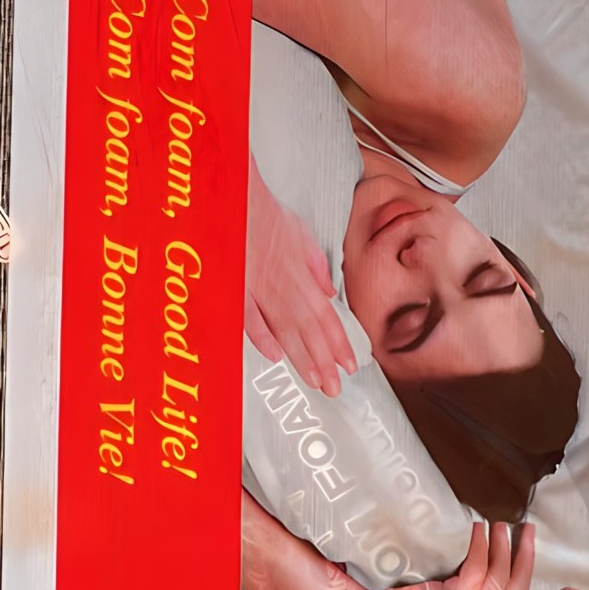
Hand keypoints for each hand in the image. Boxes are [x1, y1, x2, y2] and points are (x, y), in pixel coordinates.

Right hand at [244, 161, 353, 395]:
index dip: (340, 343)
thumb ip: (317, 266)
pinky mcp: (238, 291)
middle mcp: (286, 288)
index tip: (351, 365)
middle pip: (310, 332)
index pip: (327, 317)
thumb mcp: (301, 235)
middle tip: (336, 388)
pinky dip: (264, 339)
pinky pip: (251, 320)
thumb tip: (330, 292)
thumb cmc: (267, 215)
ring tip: (316, 382)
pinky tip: (276, 357)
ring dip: (302, 359)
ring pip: (285, 332)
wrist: (237, 200)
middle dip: (325, 362)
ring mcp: (260, 291)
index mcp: (303, 276)